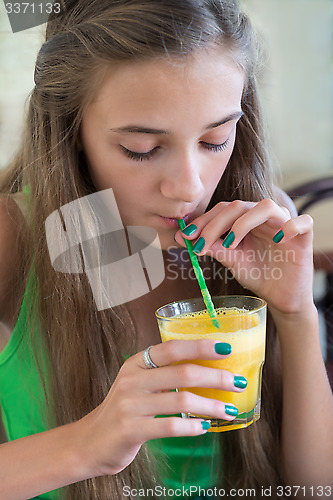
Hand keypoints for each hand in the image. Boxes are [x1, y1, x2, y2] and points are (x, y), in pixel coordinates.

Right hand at [78, 340, 245, 476]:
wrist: (90, 441)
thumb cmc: (124, 410)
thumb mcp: (138, 384)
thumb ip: (164, 375)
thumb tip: (207, 370)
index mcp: (136, 363)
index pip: (172, 348)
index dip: (201, 346)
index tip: (226, 347)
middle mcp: (132, 379)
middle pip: (182, 372)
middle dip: (215, 376)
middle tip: (237, 381)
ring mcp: (130, 404)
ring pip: (181, 400)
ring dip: (211, 405)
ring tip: (229, 410)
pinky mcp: (131, 429)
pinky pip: (170, 426)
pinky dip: (192, 426)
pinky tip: (204, 428)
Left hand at [175, 199, 314, 315]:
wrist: (280, 296)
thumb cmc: (257, 274)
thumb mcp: (231, 260)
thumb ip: (211, 246)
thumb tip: (181, 237)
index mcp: (245, 220)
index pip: (223, 209)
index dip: (204, 221)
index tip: (186, 236)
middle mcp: (263, 217)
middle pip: (239, 206)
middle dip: (216, 224)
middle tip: (202, 244)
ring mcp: (284, 224)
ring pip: (267, 206)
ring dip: (244, 223)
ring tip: (231, 245)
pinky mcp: (304, 236)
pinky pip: (303, 222)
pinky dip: (290, 227)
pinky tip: (277, 241)